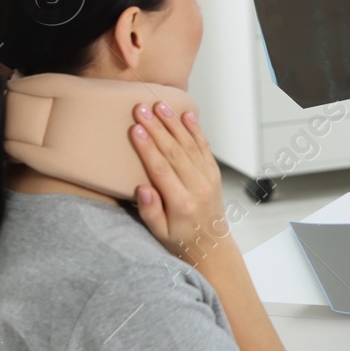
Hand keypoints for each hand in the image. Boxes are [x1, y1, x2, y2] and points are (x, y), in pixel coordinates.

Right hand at [129, 100, 230, 267]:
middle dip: (157, 128)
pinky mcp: (214, 173)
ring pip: (190, 145)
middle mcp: (198, 187)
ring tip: (159, 106)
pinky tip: (186, 115)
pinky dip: (195, 130)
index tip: (135, 129)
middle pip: (175, 152)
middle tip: (142, 108)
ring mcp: (209, 178)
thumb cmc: (180, 239)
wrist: (211, 244)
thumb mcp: (159, 233)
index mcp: (181, 203)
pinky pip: (204, 147)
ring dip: (174, 124)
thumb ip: (150, 211)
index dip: (147, 148)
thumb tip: (143, 189)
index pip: (161, 170)